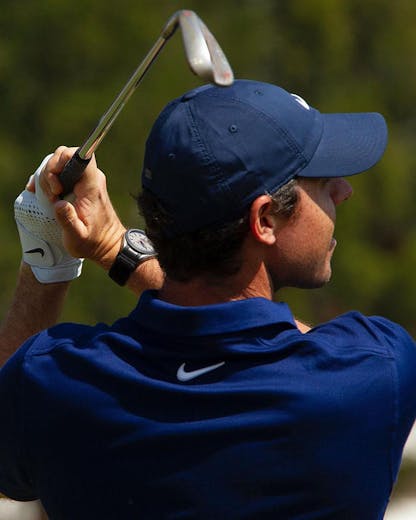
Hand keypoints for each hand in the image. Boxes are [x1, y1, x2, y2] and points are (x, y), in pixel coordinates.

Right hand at [14, 154, 82, 282]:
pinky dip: (48, 181)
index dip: (61, 161)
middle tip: (52, 196)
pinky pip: (60, 174)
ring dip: (47, 178)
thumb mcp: (78, 237)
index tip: (55, 185)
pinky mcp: (78, 186)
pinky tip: (42, 194)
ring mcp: (83, 181)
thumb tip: (58, 203)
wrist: (107, 245)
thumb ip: (68, 220)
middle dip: (49, 173)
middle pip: (64, 156)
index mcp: (91, 187)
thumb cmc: (94, 242)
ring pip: (59, 164)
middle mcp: (89, 179)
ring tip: (50, 199)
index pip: (80, 155)